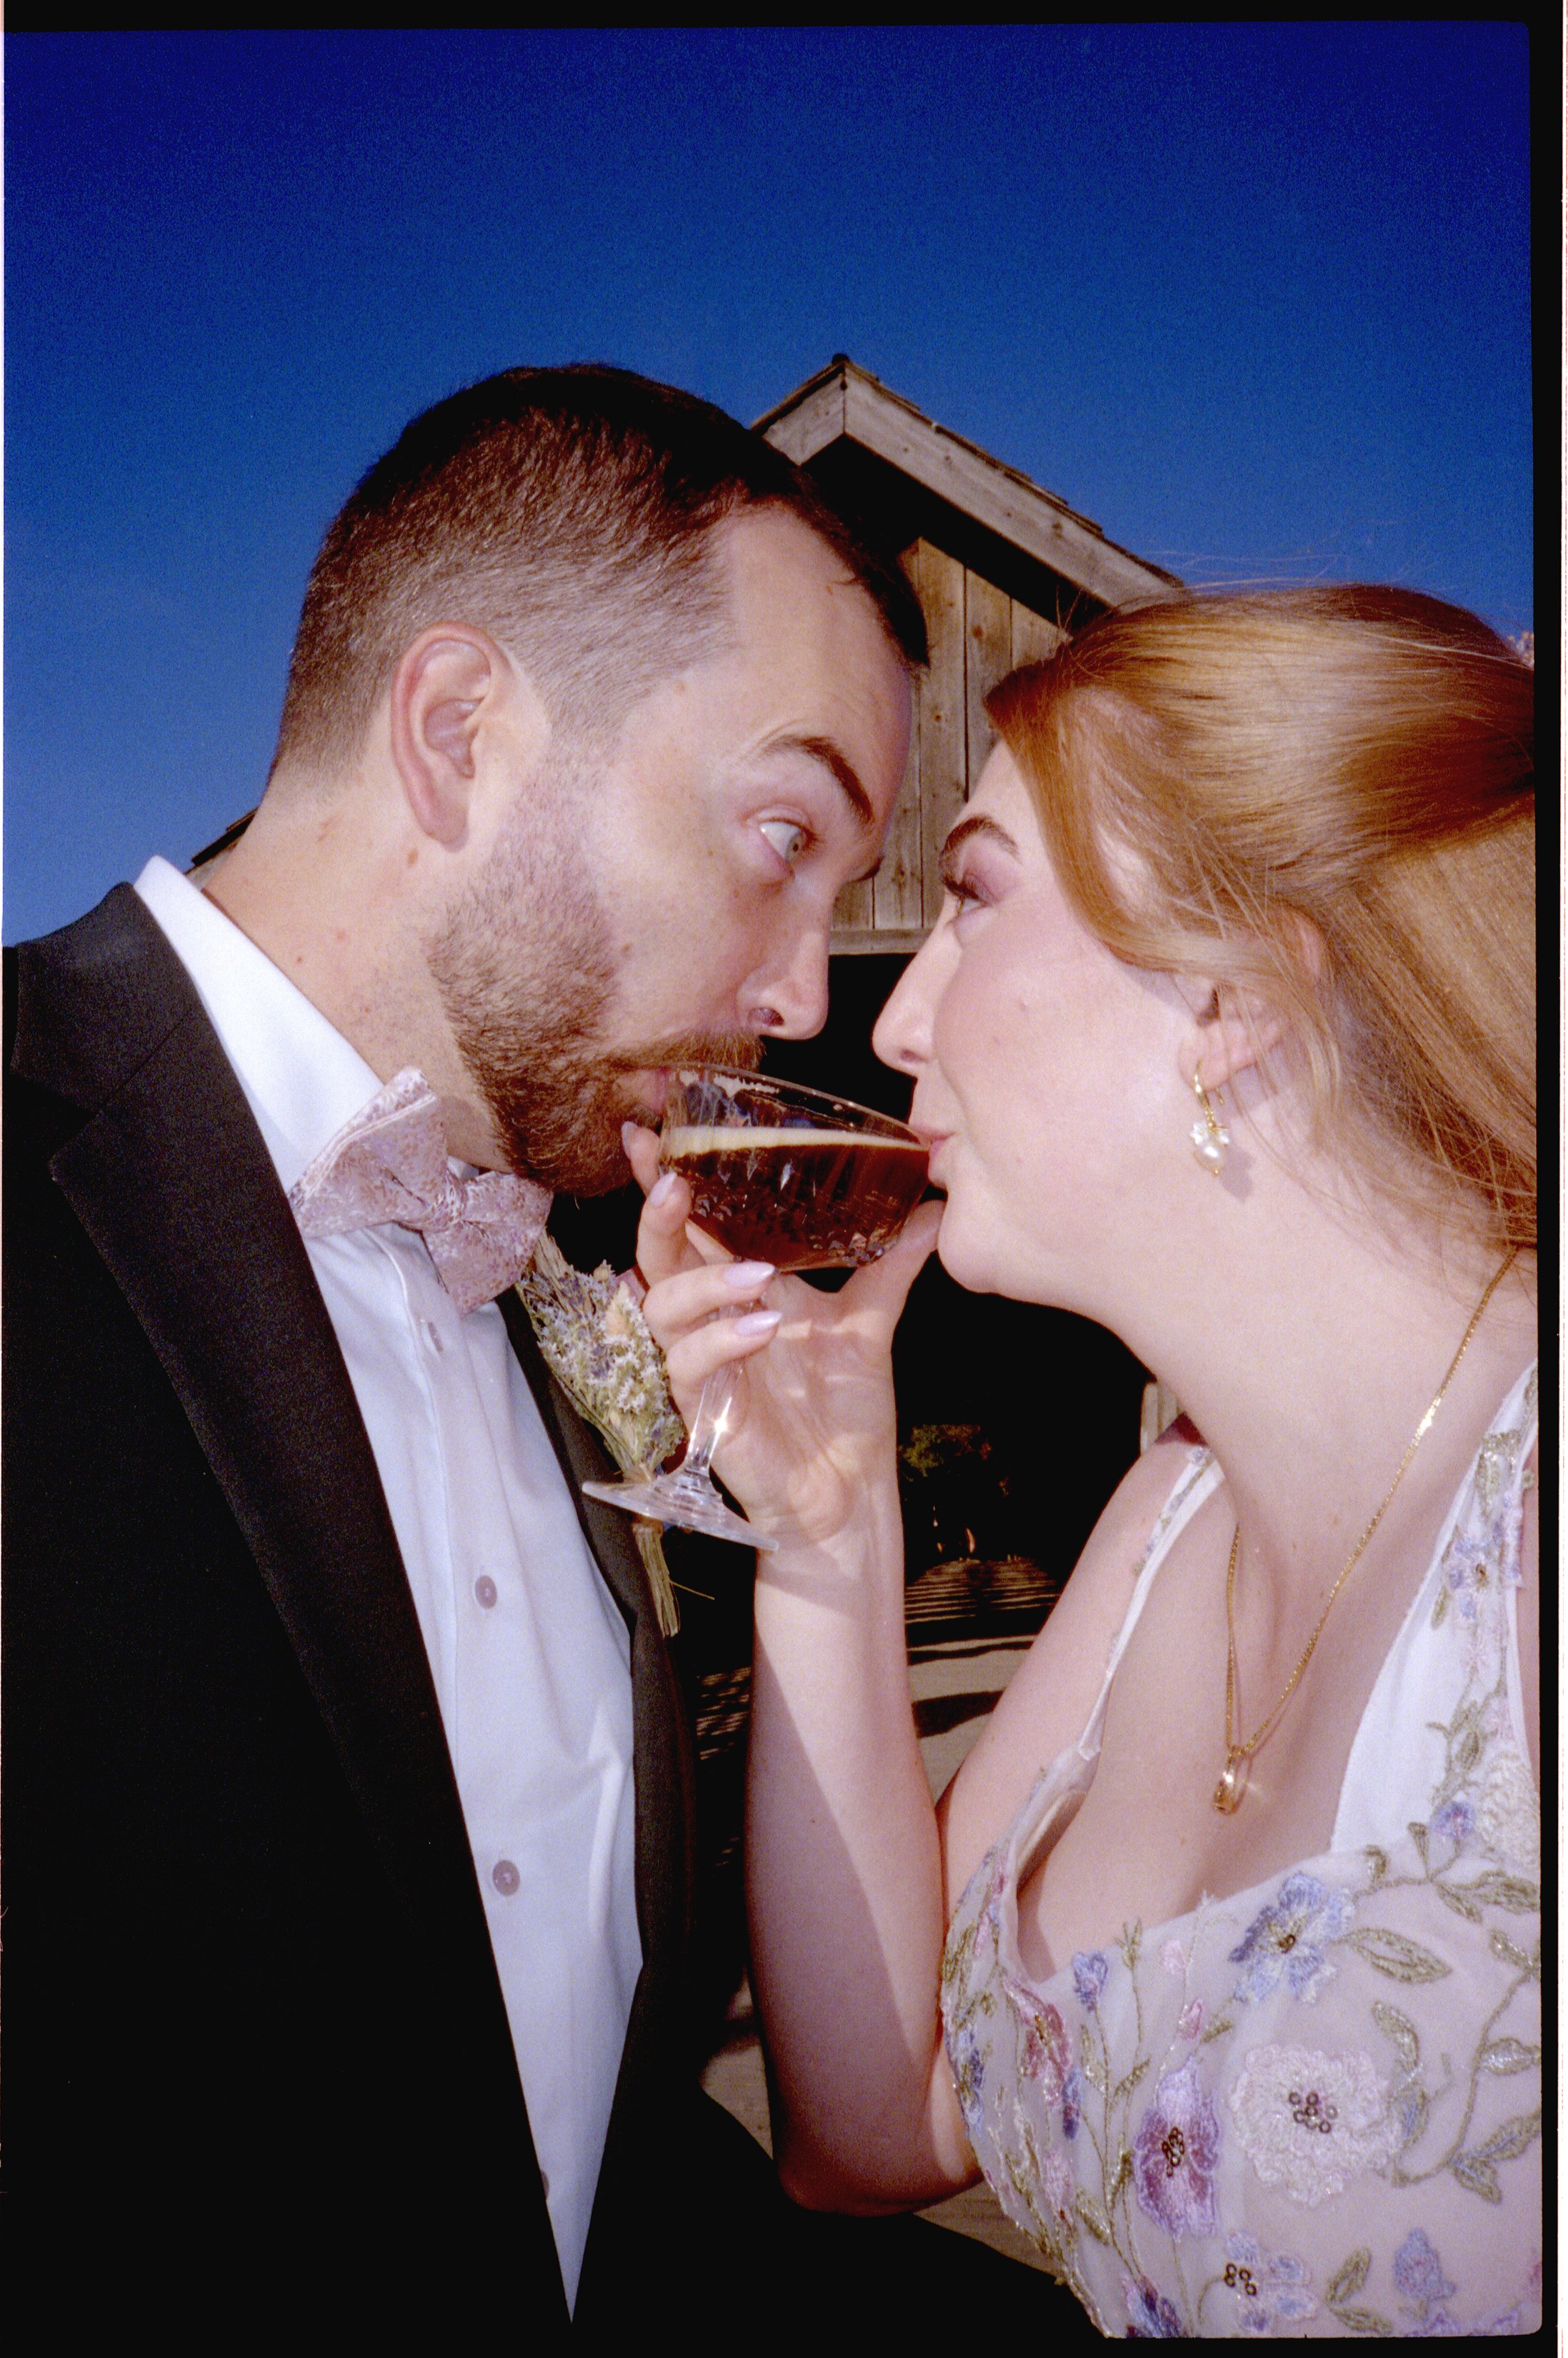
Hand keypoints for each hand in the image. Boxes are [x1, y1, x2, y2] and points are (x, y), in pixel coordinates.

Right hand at [623, 1122, 941, 1548]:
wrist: (850, 1492)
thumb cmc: (844, 1412)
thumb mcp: (870, 1322)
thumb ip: (891, 1263)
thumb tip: (934, 1208)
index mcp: (738, 1289)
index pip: (692, 1226)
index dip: (664, 1181)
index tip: (647, 1133)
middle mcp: (711, 1321)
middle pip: (657, 1257)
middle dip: (657, 1216)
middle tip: (674, 1182)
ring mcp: (703, 1367)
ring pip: (661, 1308)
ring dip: (702, 1281)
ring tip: (756, 1273)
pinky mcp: (705, 1411)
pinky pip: (689, 1367)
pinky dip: (720, 1340)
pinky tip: (762, 1327)